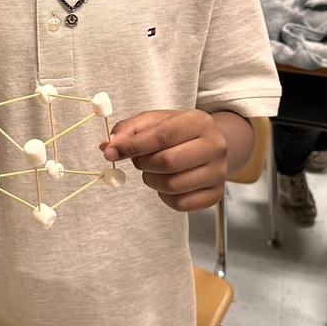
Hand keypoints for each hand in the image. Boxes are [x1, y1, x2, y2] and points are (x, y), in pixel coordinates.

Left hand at [100, 109, 227, 211]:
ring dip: (152, 180)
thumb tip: (108, 146)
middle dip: (144, 164)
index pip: (163, 136)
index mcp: (199, 121)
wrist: (209, 144)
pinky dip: (164, 196)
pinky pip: (180, 204)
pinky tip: (166, 182)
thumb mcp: (155, 121)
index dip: (134, 146)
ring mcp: (218, 172)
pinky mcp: (216, 194)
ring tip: (153, 170)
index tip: (112, 152)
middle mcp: (215, 146)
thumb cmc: (178, 132)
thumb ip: (129, 130)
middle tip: (139, 160)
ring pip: (172, 186)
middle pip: (168, 163)